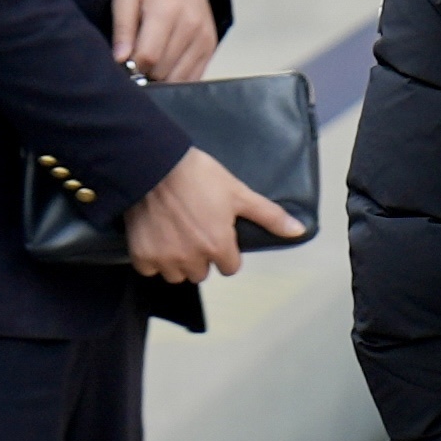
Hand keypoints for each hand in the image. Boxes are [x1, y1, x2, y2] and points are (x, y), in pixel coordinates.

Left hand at [110, 0, 220, 82]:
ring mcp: (203, 38)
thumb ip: (122, 28)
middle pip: (163, 70)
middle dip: (146, 71)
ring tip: (152, 61)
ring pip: (178, 78)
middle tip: (138, 59)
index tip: (126, 60)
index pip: (149, 56)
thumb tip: (120, 59)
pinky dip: (176, 78)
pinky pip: (193, 78)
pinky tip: (166, 64)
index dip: (133, 65)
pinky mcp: (210, 48)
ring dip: (161, 77)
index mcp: (166, 11)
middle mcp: (190, 26)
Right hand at [124, 146, 304, 285]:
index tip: (216, 232)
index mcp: (219, 245)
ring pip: (177, 275)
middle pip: (202, 273)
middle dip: (201, 256)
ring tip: (174, 233)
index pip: (230, 267)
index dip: (225, 249)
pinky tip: (155, 235)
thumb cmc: (198, 175)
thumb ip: (269, 215)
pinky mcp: (142, 256)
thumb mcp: (238, 193)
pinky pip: (150, 269)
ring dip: (177, 261)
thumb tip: (299, 231)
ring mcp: (166, 259)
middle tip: (194, 229)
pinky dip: (152, 257)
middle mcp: (193, 258)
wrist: (154, 164)